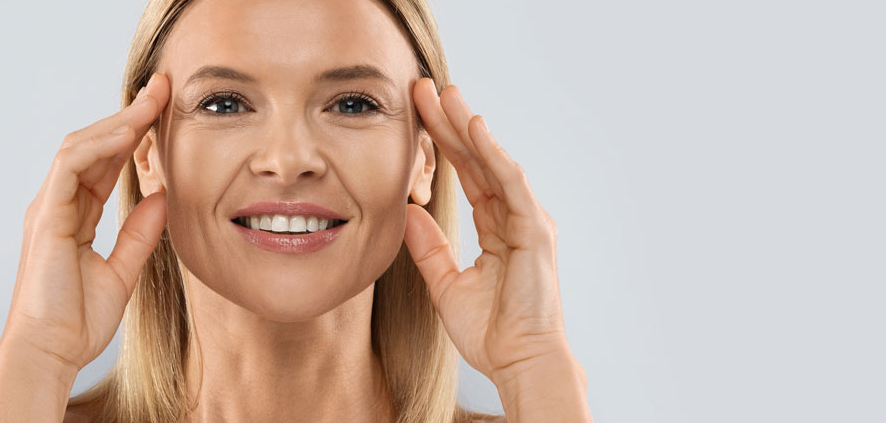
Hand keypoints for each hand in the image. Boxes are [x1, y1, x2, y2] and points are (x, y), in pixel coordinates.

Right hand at [0, 73, 169, 371]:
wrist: (49, 353)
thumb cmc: (76, 322)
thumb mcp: (123, 271)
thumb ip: (140, 233)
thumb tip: (163, 196)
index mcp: (73, 217)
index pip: (105, 163)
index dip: (134, 135)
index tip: (164, 111)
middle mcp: (57, 206)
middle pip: (94, 145)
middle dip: (128, 115)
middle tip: (161, 89)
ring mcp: (48, 208)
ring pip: (80, 147)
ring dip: (117, 121)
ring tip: (151, 101)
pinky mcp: (45, 217)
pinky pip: (70, 167)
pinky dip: (99, 146)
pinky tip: (128, 132)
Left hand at [405, 78, 575, 385]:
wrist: (517, 361)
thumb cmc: (490, 331)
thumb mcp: (445, 284)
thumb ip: (429, 249)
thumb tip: (409, 215)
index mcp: (496, 228)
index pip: (467, 175)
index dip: (444, 143)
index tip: (419, 114)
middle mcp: (514, 218)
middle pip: (479, 160)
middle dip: (452, 123)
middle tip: (427, 88)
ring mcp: (527, 220)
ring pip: (494, 162)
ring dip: (469, 127)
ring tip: (446, 95)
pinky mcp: (534, 230)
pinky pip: (511, 183)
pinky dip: (493, 154)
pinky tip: (475, 128)